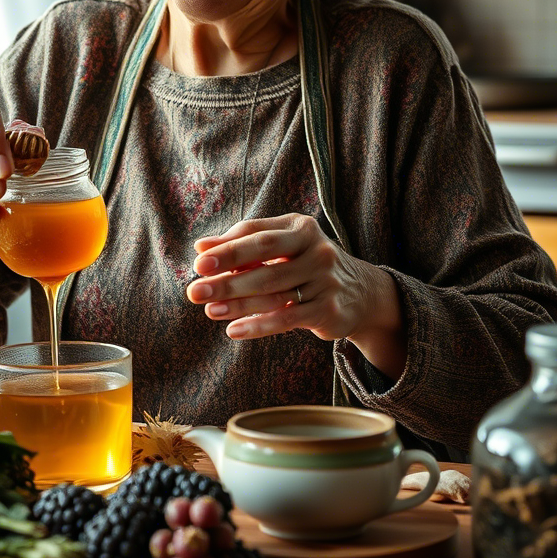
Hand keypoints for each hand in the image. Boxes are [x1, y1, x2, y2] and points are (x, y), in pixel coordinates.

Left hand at [185, 214, 405, 377]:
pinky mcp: (329, 310)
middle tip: (195, 291)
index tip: (198, 263)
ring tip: (209, 310)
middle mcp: (317, 250)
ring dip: (236, 303)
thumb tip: (200, 246)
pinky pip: (286, 319)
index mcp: (301, 228)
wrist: (361, 293)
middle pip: (264, 263)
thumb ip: (242, 244)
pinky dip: (258, 325)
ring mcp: (325, 280)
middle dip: (226, 278)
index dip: (226, 248)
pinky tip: (233, 330)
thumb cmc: (307, 264)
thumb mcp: (281, 247)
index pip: (257, 234)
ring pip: (272, 293)